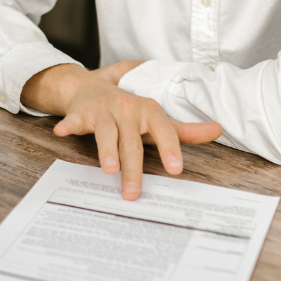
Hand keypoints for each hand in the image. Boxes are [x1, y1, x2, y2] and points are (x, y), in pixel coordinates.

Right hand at [22, 65, 221, 200]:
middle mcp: (128, 109)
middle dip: (133, 168)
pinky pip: (75, 120)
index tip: (176, 169)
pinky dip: (68, 125)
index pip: (164, 130)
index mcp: (149, 111)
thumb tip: (217, 131)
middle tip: (133, 193)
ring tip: (108, 170)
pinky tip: (63, 132)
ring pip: (106, 133)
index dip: (170, 149)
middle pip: (131, 142)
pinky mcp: (81, 113)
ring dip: (106, 150)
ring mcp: (104, 110)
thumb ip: (185, 130)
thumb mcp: (157, 119)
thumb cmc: (130, 112)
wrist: (92, 87)